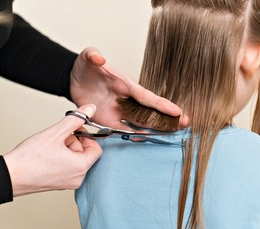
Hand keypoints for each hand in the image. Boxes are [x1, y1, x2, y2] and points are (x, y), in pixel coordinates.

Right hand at [3, 104, 102, 196]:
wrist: (9, 176)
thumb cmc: (29, 158)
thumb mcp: (55, 133)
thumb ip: (75, 120)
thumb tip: (91, 109)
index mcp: (81, 167)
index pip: (96, 148)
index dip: (86, 137)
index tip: (73, 132)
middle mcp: (78, 178)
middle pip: (85, 154)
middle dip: (74, 143)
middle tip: (57, 139)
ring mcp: (69, 183)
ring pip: (76, 160)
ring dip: (66, 150)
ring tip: (50, 148)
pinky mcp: (60, 185)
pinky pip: (68, 168)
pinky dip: (61, 159)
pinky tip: (47, 156)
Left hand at [70, 47, 188, 129]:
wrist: (73, 80)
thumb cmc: (85, 67)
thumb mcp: (88, 57)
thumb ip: (93, 56)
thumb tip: (99, 58)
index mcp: (126, 85)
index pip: (146, 96)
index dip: (161, 105)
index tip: (177, 111)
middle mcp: (127, 100)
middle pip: (151, 111)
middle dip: (168, 117)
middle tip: (186, 123)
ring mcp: (120, 112)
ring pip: (142, 122)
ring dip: (157, 128)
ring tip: (174, 133)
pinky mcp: (110, 121)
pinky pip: (125, 131)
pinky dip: (136, 136)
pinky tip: (148, 140)